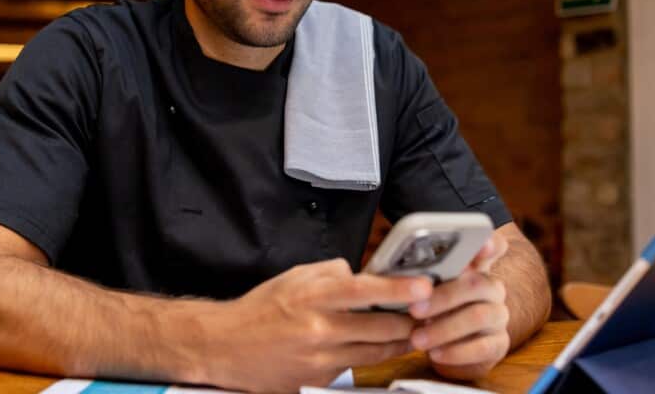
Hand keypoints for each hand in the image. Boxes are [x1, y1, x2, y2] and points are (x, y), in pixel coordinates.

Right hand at [205, 258, 431, 392]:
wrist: (227, 347)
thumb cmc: (261, 309)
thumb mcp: (295, 277)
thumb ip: (332, 272)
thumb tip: (363, 274)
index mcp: (313, 297)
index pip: (365, 291)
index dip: (400, 289)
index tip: (425, 287)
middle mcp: (319, 329)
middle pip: (381, 328)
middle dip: (409, 320)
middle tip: (427, 311)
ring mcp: (321, 360)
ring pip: (376, 353)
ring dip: (398, 341)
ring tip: (411, 331)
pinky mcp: (319, 381)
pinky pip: (356, 368)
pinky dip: (370, 356)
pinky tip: (375, 346)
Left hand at [407, 229, 509, 379]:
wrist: (449, 346)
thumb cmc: (431, 309)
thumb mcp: (424, 290)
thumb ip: (422, 278)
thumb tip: (403, 277)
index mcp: (476, 266)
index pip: (493, 245)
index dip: (490, 242)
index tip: (482, 244)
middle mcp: (492, 287)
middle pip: (477, 282)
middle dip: (443, 296)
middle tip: (414, 309)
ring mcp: (498, 315)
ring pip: (479, 316)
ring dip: (444, 328)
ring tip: (418, 338)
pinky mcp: (499, 343)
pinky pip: (483, 347)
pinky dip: (456, 352)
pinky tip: (436, 353)